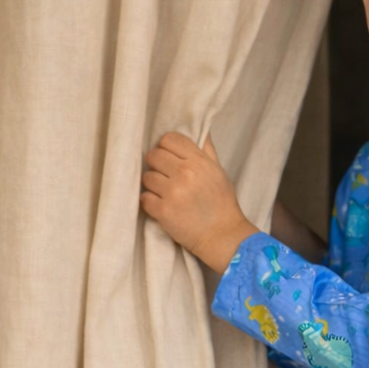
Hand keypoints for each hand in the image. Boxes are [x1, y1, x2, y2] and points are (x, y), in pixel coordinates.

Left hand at [140, 131, 257, 271]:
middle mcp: (185, 174)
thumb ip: (207, 150)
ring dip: (153, 185)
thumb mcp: (220, 172)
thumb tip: (201, 130)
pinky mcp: (164, 212)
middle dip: (157, 165)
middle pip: (154, 155)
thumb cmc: (222, 205)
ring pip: (147, 177)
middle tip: (165, 177)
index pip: (169, 139)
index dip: (166, 147)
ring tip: (165, 194)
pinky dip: (150, 203)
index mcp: (199, 162)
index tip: (169, 159)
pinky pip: (144, 198)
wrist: (223, 237)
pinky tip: (161, 206)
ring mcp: (173, 193)